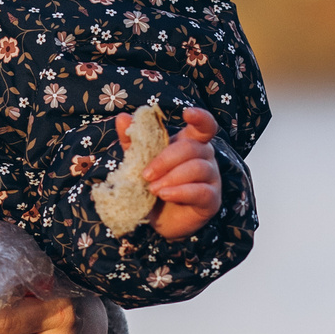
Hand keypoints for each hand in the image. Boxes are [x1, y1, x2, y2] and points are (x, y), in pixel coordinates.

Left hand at [117, 105, 222, 239]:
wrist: (159, 220)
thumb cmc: (153, 184)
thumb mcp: (140, 161)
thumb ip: (133, 141)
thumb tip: (122, 117)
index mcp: (190, 143)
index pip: (204, 126)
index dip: (200, 117)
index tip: (186, 113)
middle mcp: (205, 157)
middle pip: (192, 147)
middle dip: (165, 160)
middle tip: (146, 175)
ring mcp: (212, 178)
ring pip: (197, 168)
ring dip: (171, 177)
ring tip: (152, 189)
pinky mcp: (211, 200)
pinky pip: (201, 191)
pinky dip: (180, 192)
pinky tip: (165, 195)